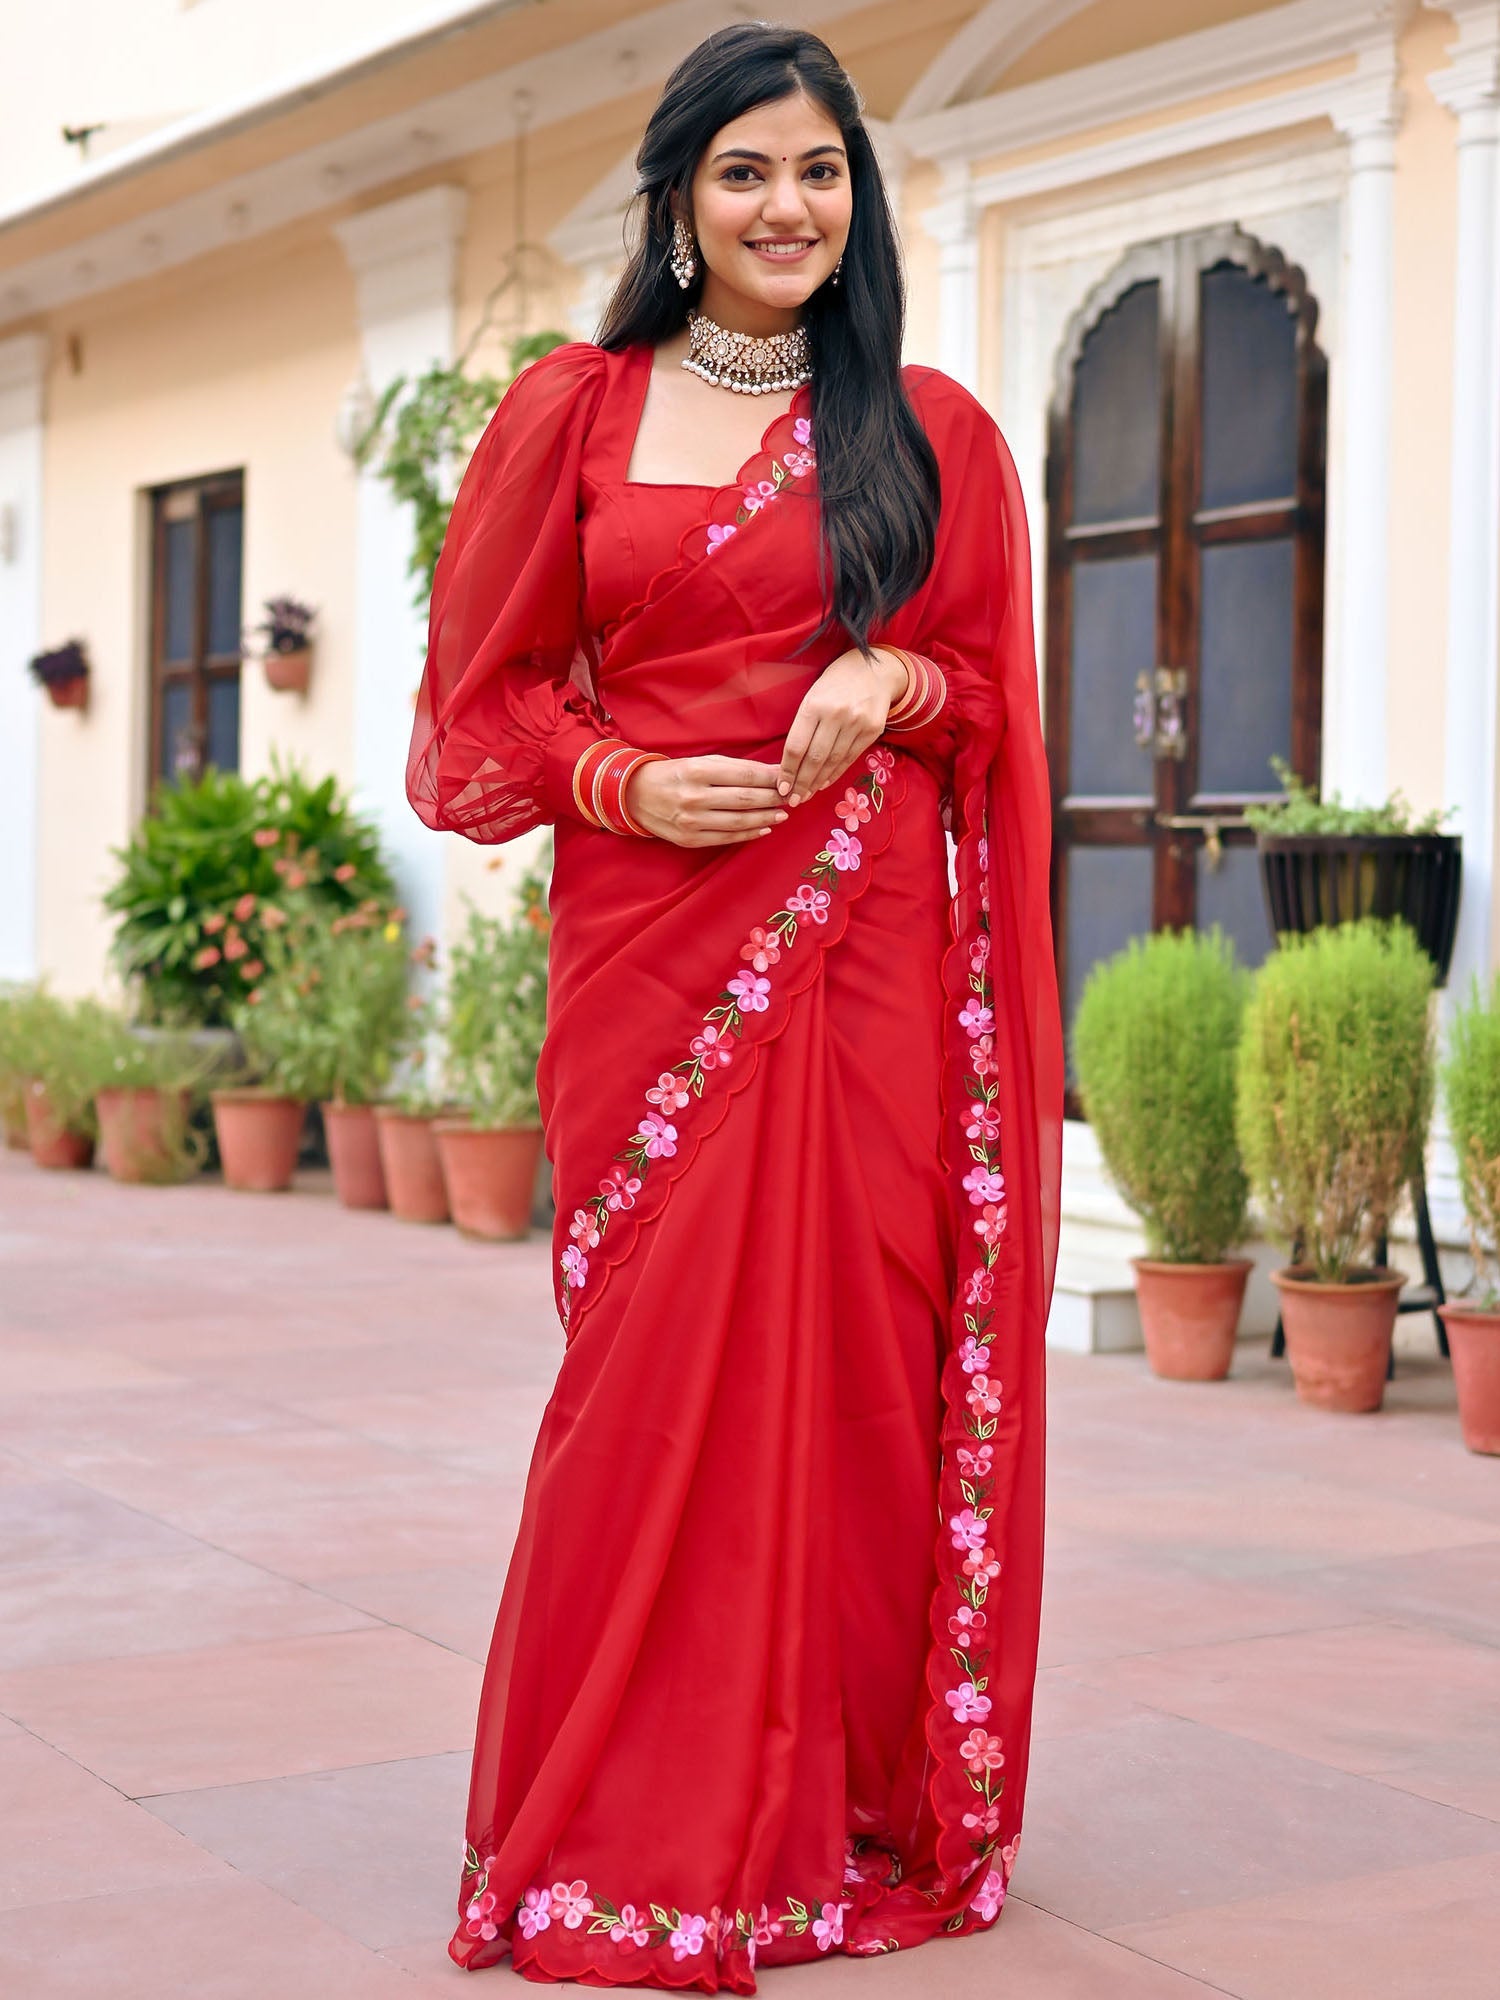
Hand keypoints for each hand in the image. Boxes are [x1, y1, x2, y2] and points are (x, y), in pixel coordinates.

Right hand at [624, 755, 789, 848]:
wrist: (637, 795)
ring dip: (766, 818)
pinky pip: (726, 838)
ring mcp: (691, 821)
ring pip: (739, 822)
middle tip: (792, 797)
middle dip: (773, 799)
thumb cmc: (675, 775)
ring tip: (783, 814)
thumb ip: (736, 768)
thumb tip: (774, 773)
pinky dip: (749, 834)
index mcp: (697, 771)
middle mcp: (694, 796)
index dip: (771, 779)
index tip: (788, 779)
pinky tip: (764, 828)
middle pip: (745, 799)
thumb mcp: (701, 762)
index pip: (745, 776)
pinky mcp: (689, 839)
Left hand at [777, 649, 906, 805]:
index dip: (788, 771)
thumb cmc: (836, 681)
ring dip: (818, 782)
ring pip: (833, 761)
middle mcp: (836, 714)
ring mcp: (857, 723)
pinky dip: (836, 773)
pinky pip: (851, 758)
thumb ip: (803, 723)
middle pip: (815, 758)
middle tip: (793, 800)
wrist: (876, 669)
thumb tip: (790, 760)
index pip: (797, 746)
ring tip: (807, 795)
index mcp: (815, 704)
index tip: (782, 787)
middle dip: (802, 783)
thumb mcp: (813, 693)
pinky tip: (825, 783)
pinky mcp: (872, 730)